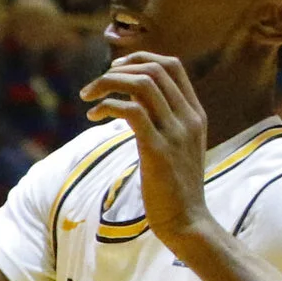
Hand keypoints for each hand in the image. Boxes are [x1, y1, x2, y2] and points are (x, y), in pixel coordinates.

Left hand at [78, 52, 213, 253]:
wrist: (187, 221)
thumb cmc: (174, 186)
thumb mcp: (177, 146)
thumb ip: (163, 121)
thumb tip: (132, 104)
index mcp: (195, 113)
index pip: (173, 66)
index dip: (140, 59)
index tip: (115, 69)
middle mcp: (189, 118)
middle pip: (154, 70)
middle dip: (117, 70)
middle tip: (93, 87)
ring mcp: (176, 133)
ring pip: (142, 85)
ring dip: (107, 84)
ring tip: (87, 98)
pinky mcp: (158, 150)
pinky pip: (131, 112)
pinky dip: (107, 106)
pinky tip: (93, 116)